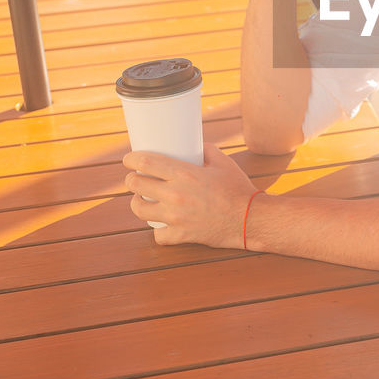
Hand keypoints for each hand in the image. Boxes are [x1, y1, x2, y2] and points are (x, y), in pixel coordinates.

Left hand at [123, 144, 256, 248]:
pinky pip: (158, 235)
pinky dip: (157, 230)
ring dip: (137, 202)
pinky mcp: (181, 235)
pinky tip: (161, 224)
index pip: (145, 162)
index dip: (131, 159)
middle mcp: (175, 195)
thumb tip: (195, 144)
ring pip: (139, 209)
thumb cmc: (237, 189)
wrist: (250, 219)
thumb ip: (206, 150)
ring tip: (142, 199)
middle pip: (136, 185)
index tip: (128, 159)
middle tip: (135, 178)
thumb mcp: (223, 162)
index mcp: (184, 174)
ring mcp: (176, 217)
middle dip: (131, 179)